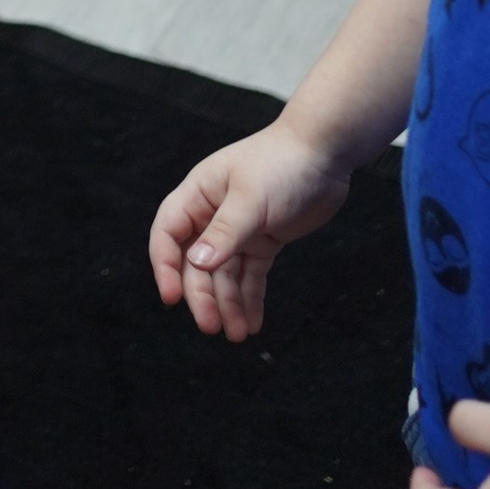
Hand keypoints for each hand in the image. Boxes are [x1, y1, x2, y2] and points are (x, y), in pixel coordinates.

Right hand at [149, 116, 353, 338]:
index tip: (171, 298)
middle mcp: (213, 213)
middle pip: (197, 262)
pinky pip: (251, 274)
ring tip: (237, 334)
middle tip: (212, 327)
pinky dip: (250, 298)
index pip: (169, 234)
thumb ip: (225, 233)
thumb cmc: (281, 165)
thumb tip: (196, 263)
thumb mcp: (250, 199)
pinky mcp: (264, 240)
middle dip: (202, 295)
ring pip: (225, 273)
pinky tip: (253, 323)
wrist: (324, 154)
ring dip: (228, 303)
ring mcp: (239, 229)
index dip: (165, 265)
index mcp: (198, 195)